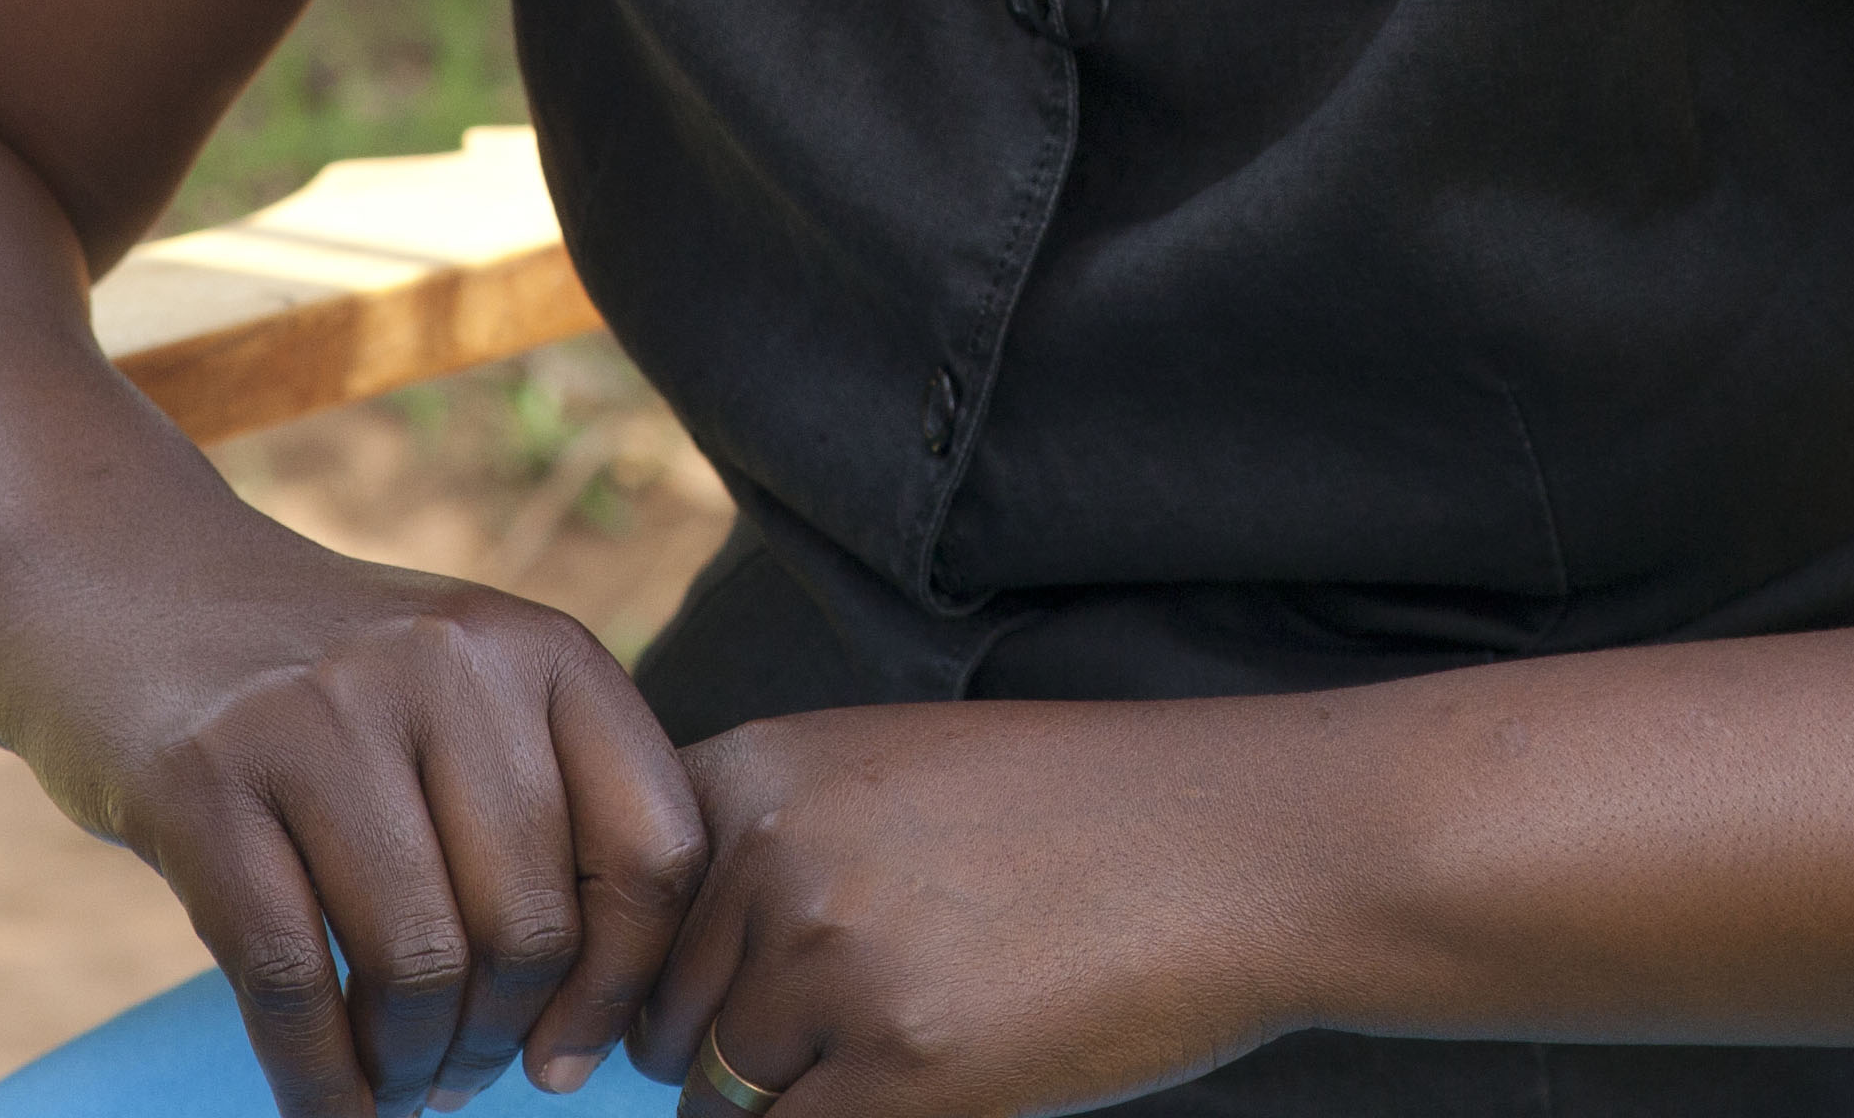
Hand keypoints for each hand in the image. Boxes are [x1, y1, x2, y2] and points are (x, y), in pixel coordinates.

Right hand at [12, 525, 710, 1117]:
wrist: (127, 582)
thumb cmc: (328, 682)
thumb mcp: (466, 690)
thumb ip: (546, 809)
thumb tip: (587, 1021)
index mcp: (540, 650)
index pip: (653, 849)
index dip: (622, 983)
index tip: (569, 1054)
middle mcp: (446, 664)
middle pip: (532, 926)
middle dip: (499, 1038)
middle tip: (462, 1075)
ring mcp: (319, 715)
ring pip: (417, 964)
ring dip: (411, 1064)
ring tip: (397, 1081)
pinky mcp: (204, 779)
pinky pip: (287, 980)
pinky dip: (317, 1081)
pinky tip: (327, 1109)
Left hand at [635, 702, 1333, 1117]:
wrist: (1234, 846)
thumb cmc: (1068, 819)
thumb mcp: (888, 774)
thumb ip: (762, 845)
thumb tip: (636, 993)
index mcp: (761, 769)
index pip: (619, 907)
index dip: (645, 977)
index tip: (680, 1009)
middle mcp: (776, 858)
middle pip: (661, 1019)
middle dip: (724, 1052)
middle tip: (845, 1029)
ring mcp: (836, 965)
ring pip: (720, 1099)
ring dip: (791, 1102)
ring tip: (909, 1039)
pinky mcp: (905, 1069)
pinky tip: (929, 1083)